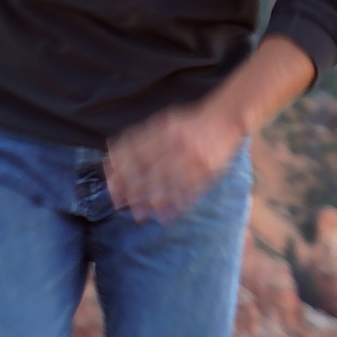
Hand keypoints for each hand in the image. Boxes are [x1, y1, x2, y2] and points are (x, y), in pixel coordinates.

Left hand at [106, 98, 246, 222]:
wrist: (225, 119)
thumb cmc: (190, 122)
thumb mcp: (163, 122)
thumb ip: (140, 136)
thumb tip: (112, 149)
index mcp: (165, 132)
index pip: (138, 153)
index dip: (121, 172)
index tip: (111, 186)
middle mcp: (178, 146)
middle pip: (150, 171)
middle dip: (132, 190)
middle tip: (119, 204)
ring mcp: (194, 160)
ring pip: (168, 185)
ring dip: (151, 202)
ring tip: (138, 215)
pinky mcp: (208, 172)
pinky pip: (190, 192)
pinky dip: (176, 207)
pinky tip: (165, 217)